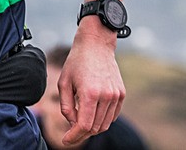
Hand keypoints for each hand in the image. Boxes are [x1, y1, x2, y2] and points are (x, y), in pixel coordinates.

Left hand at [57, 26, 124, 145]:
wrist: (96, 45)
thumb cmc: (76, 62)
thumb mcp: (64, 83)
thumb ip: (66, 106)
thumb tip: (73, 124)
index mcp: (90, 93)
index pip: (84, 126)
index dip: (74, 137)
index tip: (65, 141)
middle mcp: (106, 96)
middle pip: (95, 128)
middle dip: (81, 134)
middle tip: (70, 133)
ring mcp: (116, 95)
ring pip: (105, 124)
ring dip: (92, 128)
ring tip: (80, 122)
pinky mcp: (121, 94)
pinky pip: (112, 116)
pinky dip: (102, 120)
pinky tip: (92, 115)